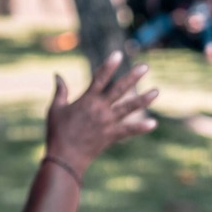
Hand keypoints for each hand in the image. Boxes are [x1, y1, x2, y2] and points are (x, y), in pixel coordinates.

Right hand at [45, 50, 156, 171]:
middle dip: (132, 77)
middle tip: (145, 67)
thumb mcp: (54, 109)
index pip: (99, 78)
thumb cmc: (56, 132)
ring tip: (156, 91)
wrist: (64, 157)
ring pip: (128, 107)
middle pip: (119, 89)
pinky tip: (154, 123)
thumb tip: (57, 75)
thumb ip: (60, 91)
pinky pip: (128, 130)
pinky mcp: (111, 136)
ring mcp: (107, 122)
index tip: (118, 54)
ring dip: (143, 99)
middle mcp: (99, 109)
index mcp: (86, 100)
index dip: (109, 66)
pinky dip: (140, 127)